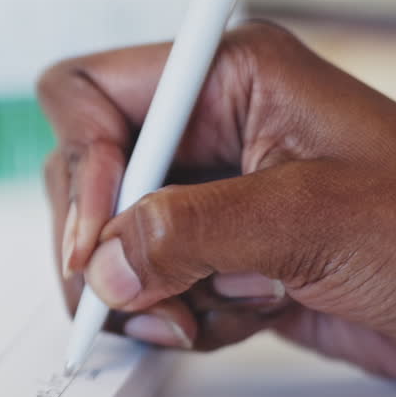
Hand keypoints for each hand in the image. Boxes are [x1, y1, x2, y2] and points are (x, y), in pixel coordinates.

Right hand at [40, 22, 395, 383]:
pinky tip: (243, 317)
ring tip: (208, 315)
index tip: (96, 239)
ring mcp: (210, 195)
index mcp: (228, 78)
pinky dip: (179, 316)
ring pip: (109, 242)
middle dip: (105, 247)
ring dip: (147, 293)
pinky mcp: (217, 253)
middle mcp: (208, 129)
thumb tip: (102, 264)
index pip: (88, 93)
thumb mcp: (312, 218)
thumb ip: (190, 232)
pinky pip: (150, 285)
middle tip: (140, 299)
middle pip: (88, 176)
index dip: (83, 163)